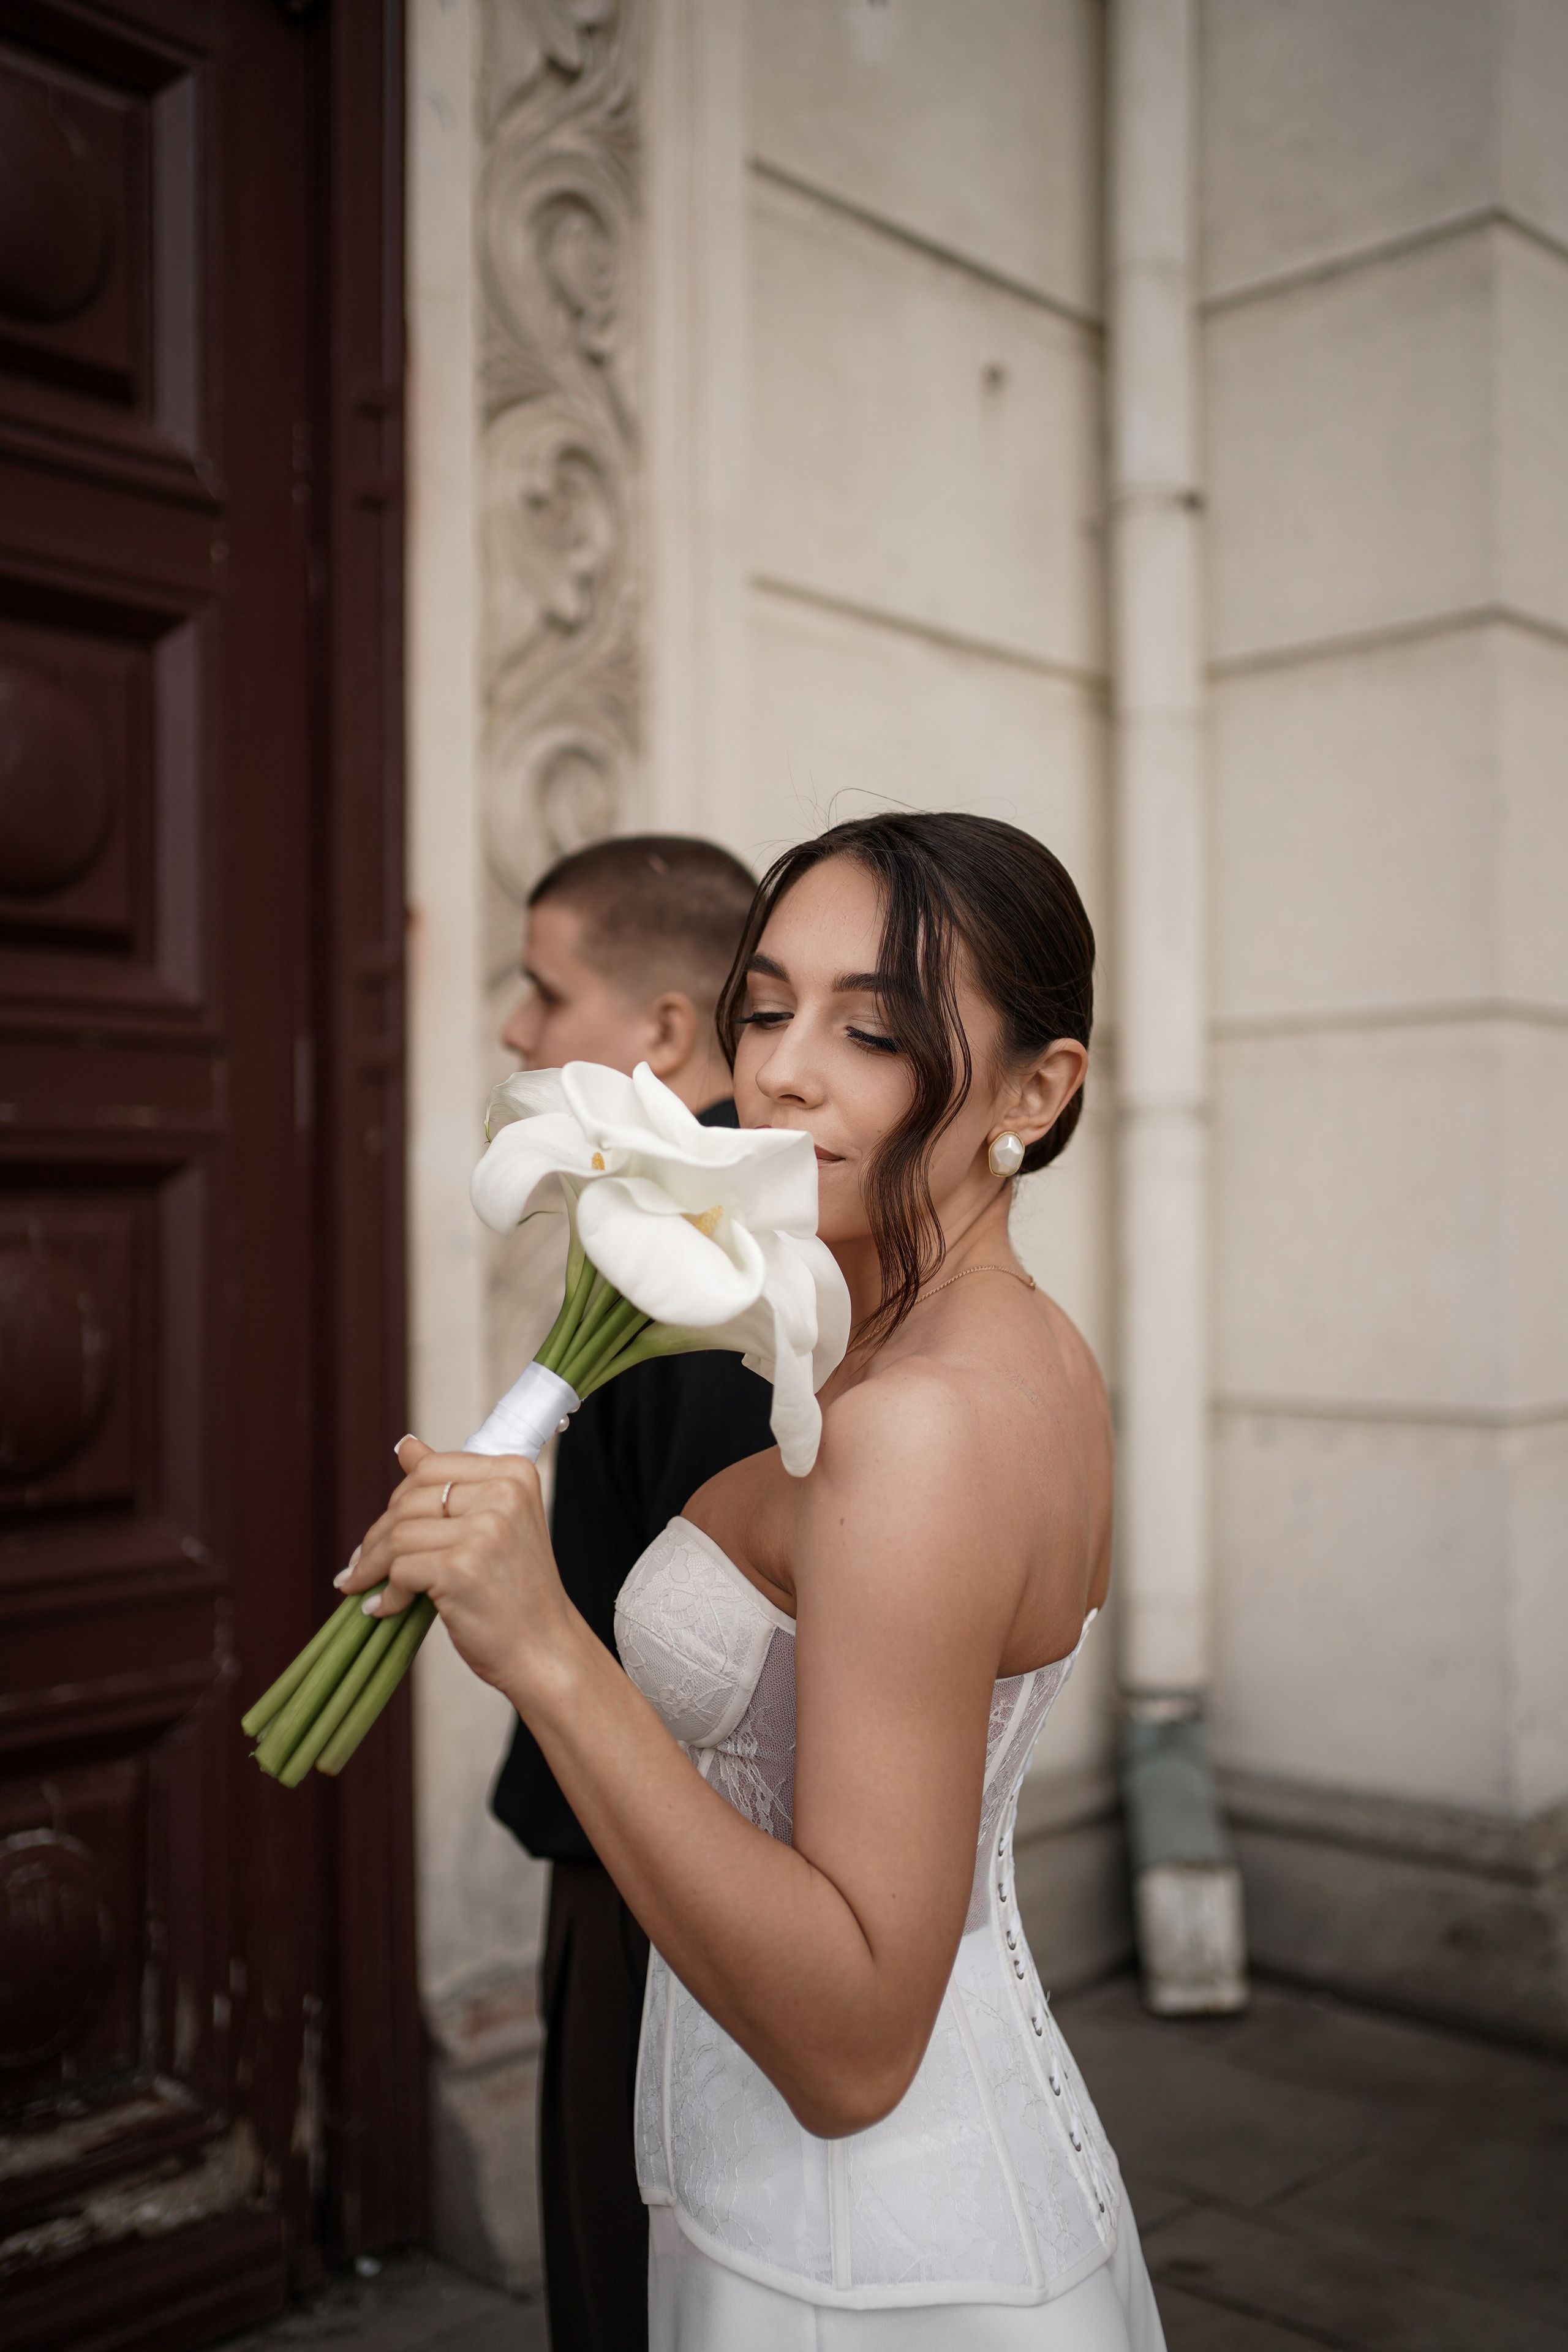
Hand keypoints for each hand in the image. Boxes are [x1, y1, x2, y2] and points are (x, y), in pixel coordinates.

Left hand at [336, 1437, 574, 1696]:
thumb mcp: (493, 1525)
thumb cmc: (517, 1592)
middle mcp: (503, 1493)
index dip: (400, 1501)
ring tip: (367, 1586)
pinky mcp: (462, 1567)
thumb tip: (405, 1446)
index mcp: (514, 1473)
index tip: (385, 1530)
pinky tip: (388, 1608)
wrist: (544, 1650)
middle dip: (378, 1535)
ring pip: (398, 1534)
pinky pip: (400, 1569)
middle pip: (409, 1499)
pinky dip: (387, 1594)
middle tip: (362, 1566)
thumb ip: (451, 1483)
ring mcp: (485, 1530)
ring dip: (373, 1566)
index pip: (431, 1468)